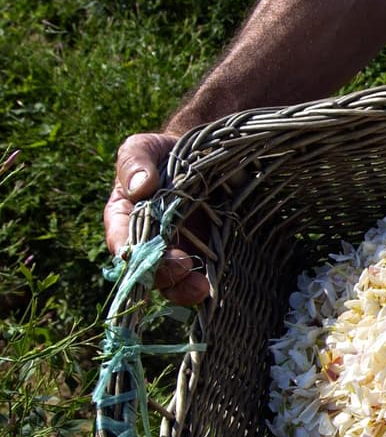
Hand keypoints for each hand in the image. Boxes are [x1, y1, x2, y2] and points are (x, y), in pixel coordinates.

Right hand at [103, 133, 210, 305]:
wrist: (204, 156)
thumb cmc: (165, 153)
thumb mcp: (144, 148)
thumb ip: (134, 162)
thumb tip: (139, 187)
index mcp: (125, 216)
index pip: (121, 238)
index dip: (127, 249)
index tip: (138, 253)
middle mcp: (149, 240)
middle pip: (148, 268)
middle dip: (161, 273)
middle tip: (181, 267)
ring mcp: (178, 249)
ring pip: (173, 280)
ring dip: (183, 288)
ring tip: (199, 288)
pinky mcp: (205, 253)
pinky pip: (202, 276)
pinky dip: (207, 285)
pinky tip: (214, 287)